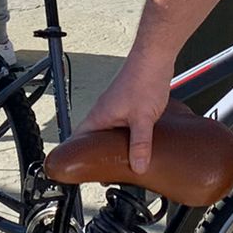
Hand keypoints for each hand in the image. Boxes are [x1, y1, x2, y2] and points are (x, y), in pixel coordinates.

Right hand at [76, 45, 174, 172]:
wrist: (155, 57)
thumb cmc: (144, 79)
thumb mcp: (143, 118)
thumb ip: (140, 144)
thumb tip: (138, 166)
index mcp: (99, 115)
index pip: (78, 140)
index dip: (76, 157)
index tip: (77, 173)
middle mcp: (104, 111)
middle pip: (94, 139)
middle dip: (97, 156)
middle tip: (103, 174)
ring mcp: (116, 108)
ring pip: (109, 133)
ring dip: (113, 147)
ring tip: (121, 163)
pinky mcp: (128, 105)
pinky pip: (121, 127)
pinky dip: (126, 138)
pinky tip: (137, 144)